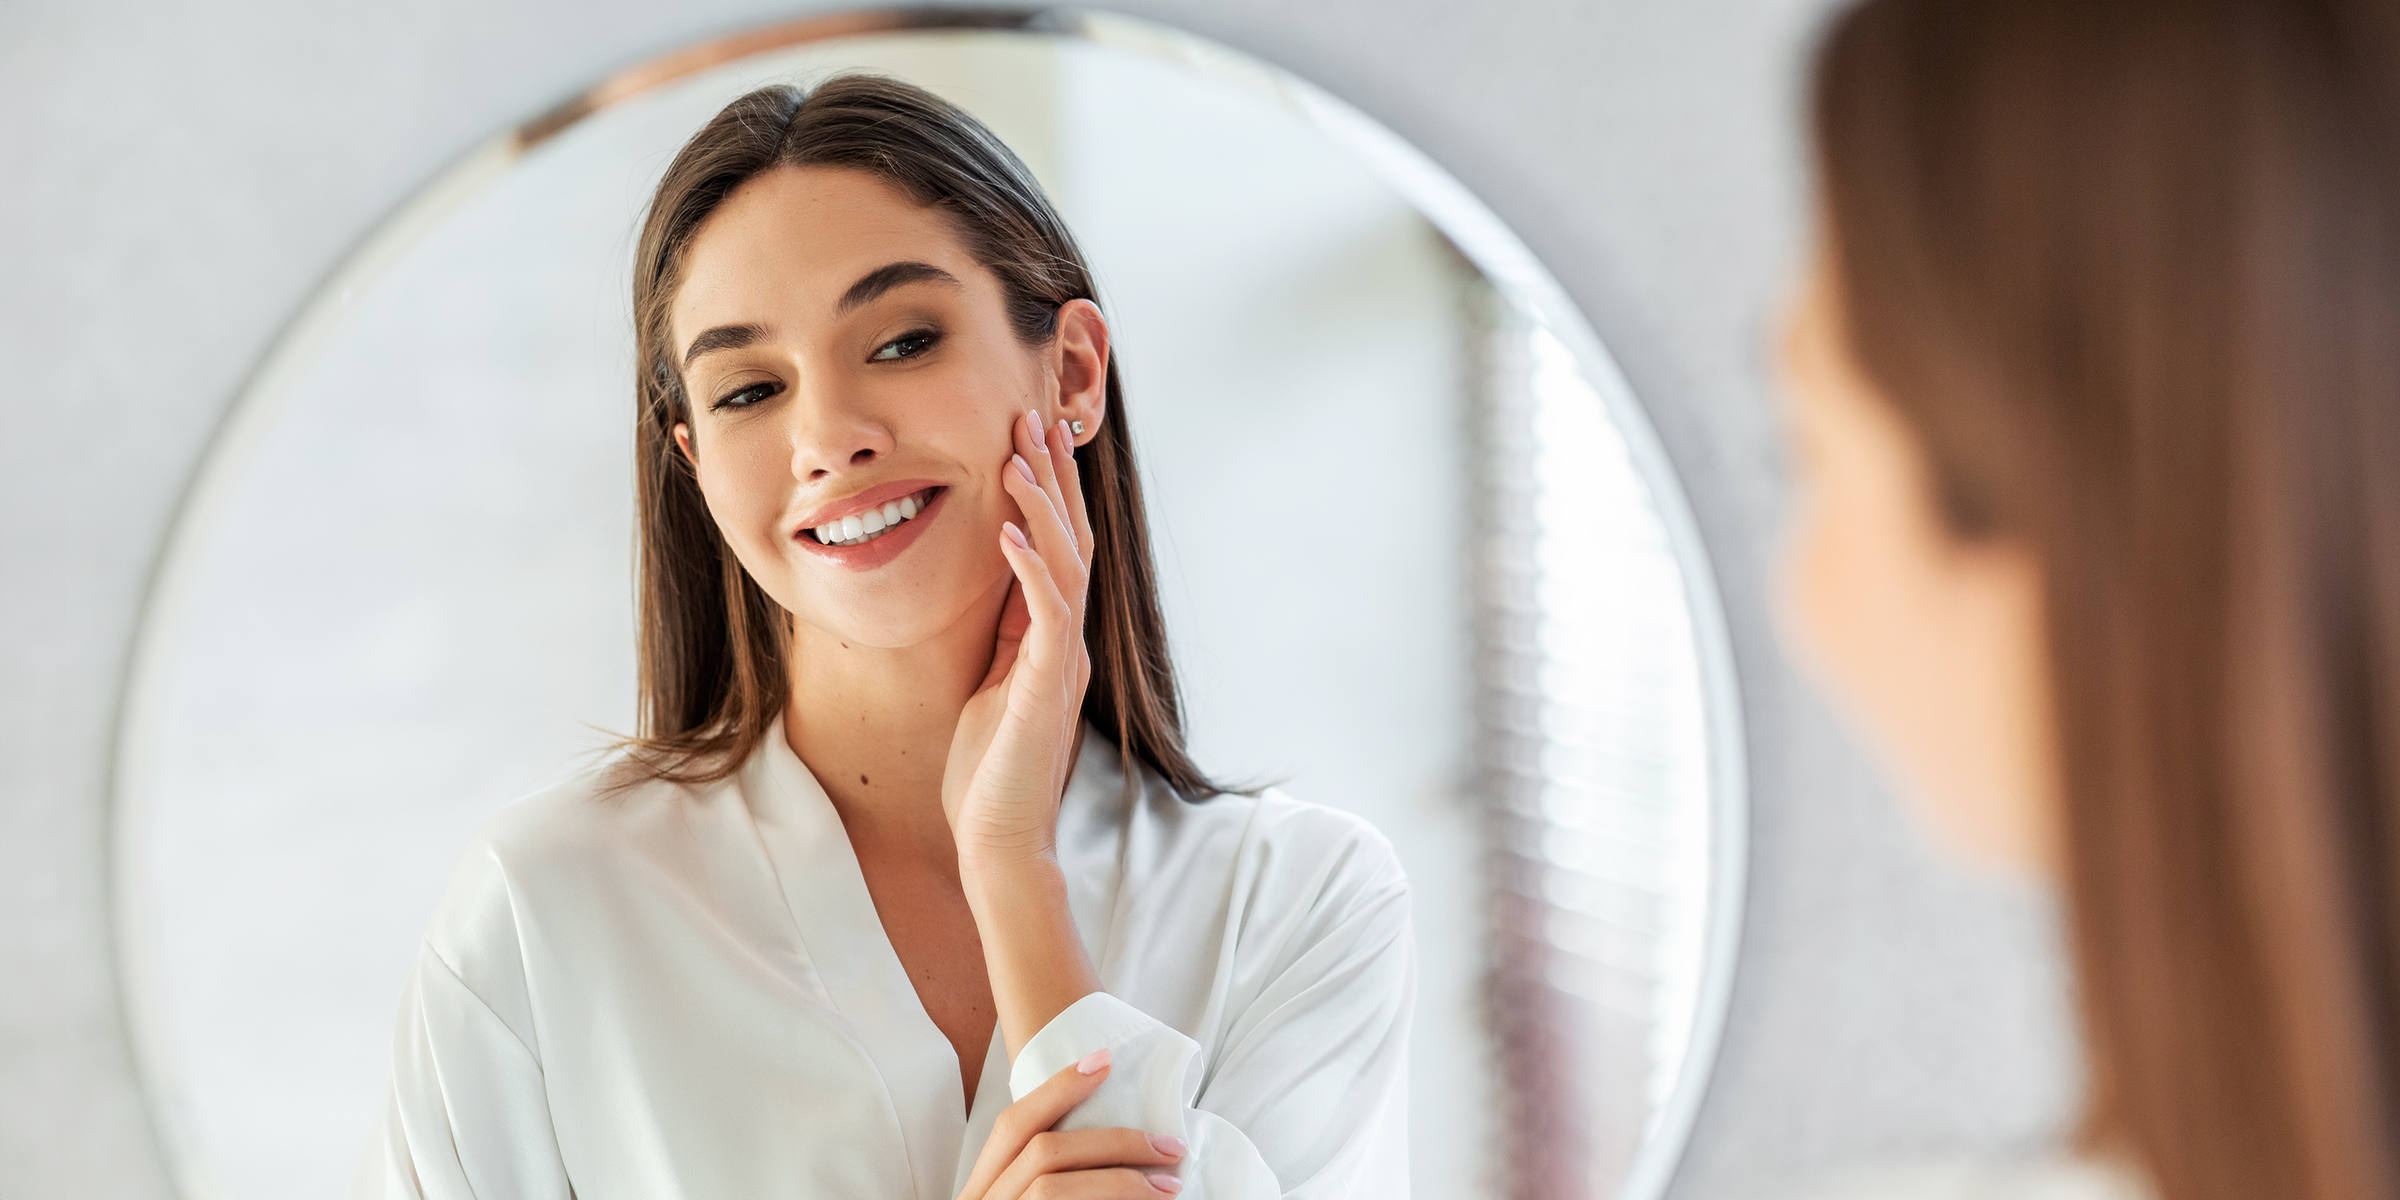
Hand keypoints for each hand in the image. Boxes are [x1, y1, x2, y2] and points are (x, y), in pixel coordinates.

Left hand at [944, 408, 1095, 866]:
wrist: (998, 842)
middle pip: (1071, 541)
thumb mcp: (988, 687)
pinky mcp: (1047, 687)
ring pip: (1065, 565)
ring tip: (1019, 456)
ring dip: (1042, 507)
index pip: (1057, 550)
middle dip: (1053, 479)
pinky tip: (1007, 529)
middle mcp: (1065, 643)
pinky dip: (1028, 566)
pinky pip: (1046, 613)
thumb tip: (996, 587)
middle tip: (1034, 418)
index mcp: (1050, 641)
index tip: (1030, 438)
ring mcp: (1062, 663)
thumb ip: (1001, 638)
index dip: (1048, 493)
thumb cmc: (986, 774)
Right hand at [955, 1050, 1186, 1199]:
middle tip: (1170, 1147)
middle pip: (1041, 1151)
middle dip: (1113, 1143)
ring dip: (1120, 1182)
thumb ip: (1056, 1175)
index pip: (1013, 1123)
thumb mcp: (1024, 1199)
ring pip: (1051, 1188)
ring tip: (1170, 1186)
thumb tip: (1116, 1141)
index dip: (1058, 1087)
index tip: (1105, 1059)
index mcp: (982, 1188)